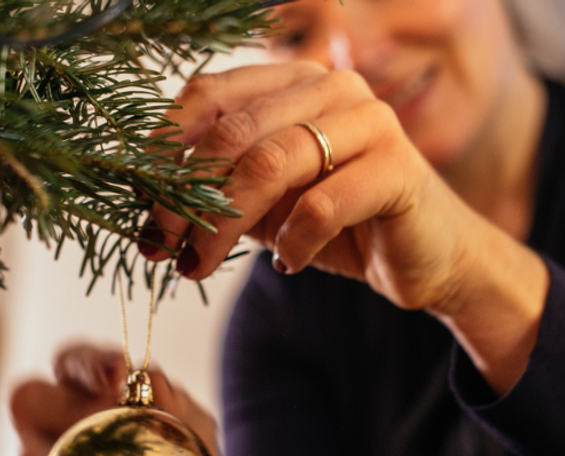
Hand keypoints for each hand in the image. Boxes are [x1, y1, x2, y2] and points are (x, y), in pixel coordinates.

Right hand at [10, 344, 233, 455]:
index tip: (116, 374)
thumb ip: (178, 405)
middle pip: (26, 400)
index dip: (83, 362)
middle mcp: (54, 430)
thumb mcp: (198, 436)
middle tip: (101, 424)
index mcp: (90, 395)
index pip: (70, 362)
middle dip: (61, 407)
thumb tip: (152, 378)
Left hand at [143, 61, 483, 312]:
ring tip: (198, 265)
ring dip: (221, 226)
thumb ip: (221, 185)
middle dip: (185, 198)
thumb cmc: (341, 223)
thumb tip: (144, 199)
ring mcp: (370, 122)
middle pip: (233, 135)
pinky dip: (291, 244)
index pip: (210, 94)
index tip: (137, 200)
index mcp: (293, 81)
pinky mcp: (398, 169)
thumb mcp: (267, 201)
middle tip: (160, 247)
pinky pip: (321, 206)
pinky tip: (287, 265)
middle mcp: (331, 87)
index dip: (164, 146)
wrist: (427, 257)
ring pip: (270, 166)